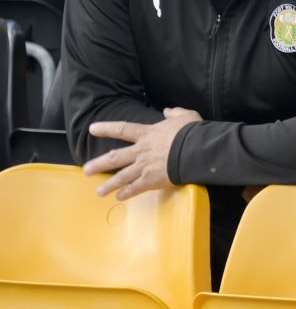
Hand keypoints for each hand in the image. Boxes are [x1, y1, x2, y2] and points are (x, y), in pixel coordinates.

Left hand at [83, 108, 201, 198]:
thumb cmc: (192, 133)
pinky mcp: (152, 180)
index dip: (106, 128)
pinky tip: (120, 197)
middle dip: (99, 164)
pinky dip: (127, 193)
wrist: (196, 150)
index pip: (122, 129)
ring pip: (122, 176)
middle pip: (115, 157)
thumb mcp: (186, 116)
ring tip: (99, 192)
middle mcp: (141, 151)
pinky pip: (136, 188)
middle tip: (86, 170)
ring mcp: (145, 166)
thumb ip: (175, 113)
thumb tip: (168, 111)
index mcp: (147, 134)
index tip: (92, 129)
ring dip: (109, 185)